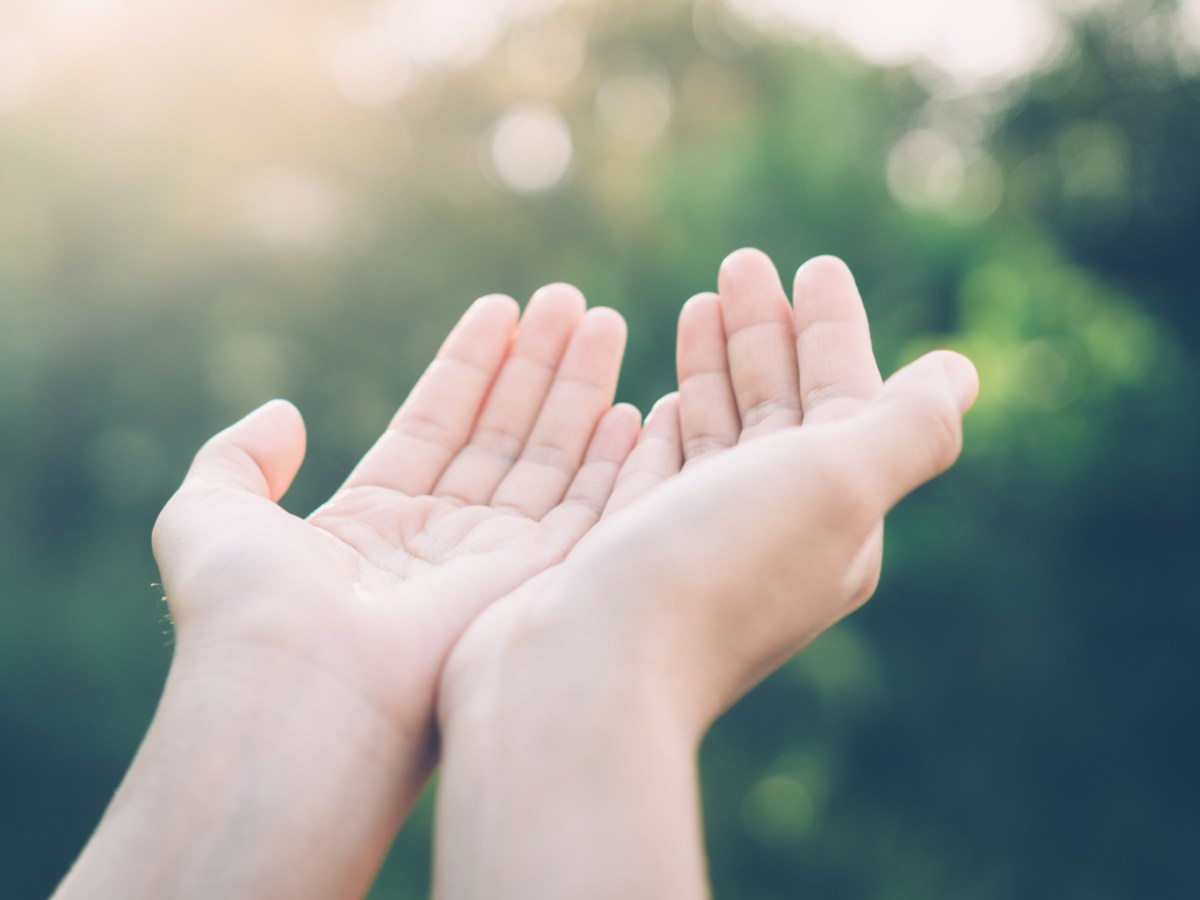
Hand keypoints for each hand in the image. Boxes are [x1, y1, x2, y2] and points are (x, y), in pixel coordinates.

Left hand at [60, 285, 646, 899]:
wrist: (297, 695)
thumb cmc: (246, 614)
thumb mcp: (210, 513)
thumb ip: (240, 457)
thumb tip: (282, 412)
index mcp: (373, 521)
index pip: (435, 423)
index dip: (471, 365)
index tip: (503, 309)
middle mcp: (440, 541)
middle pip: (502, 433)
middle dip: (539, 367)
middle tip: (572, 300)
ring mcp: (493, 564)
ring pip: (549, 459)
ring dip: (580, 390)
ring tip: (603, 320)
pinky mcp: (538, 587)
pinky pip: (589, 510)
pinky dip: (616, 462)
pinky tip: (634, 406)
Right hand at [432, 250, 977, 898]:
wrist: (584, 678)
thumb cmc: (711, 572)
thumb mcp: (836, 486)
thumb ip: (906, 429)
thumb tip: (961, 373)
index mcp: (834, 516)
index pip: (845, 402)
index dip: (834, 332)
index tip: (814, 266)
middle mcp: (771, 532)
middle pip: (780, 410)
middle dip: (769, 334)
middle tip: (745, 263)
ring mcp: (697, 544)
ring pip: (719, 435)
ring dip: (716, 366)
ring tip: (703, 300)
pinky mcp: (630, 552)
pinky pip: (661, 471)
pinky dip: (667, 425)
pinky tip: (658, 396)